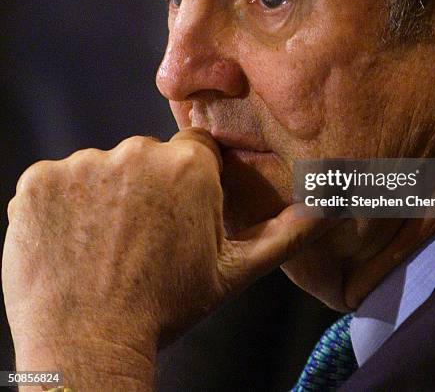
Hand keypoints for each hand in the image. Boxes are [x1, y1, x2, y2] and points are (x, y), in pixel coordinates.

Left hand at [2, 128, 328, 389]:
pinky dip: (61, 203)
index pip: (193, 152)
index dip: (187, 183)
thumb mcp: (237, 271)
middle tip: (140, 237)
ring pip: (101, 167)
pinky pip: (57, 180)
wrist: (91, 344)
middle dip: (146, 187)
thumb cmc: (168, 307)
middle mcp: (138, 153)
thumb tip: (333, 205)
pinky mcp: (39, 180)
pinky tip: (72, 240)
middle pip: (146, 156)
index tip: (176, 215)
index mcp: (189, 168)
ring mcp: (83, 164)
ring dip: (103, 196)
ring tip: (105, 243)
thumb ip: (289, 232)